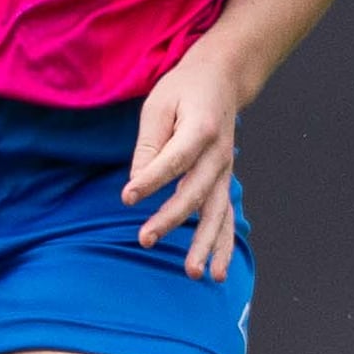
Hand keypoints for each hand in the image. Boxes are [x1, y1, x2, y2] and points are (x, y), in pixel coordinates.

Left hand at [127, 43, 248, 280]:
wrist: (222, 79)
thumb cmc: (183, 90)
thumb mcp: (158, 106)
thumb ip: (149, 146)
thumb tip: (137, 184)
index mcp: (201, 129)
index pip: (174, 160)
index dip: (151, 180)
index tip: (127, 198)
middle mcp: (219, 155)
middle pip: (195, 192)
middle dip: (171, 218)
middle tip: (145, 240)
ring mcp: (225, 171)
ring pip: (218, 213)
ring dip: (207, 245)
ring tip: (196, 274)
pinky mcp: (224, 181)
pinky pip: (226, 217)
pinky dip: (222, 245)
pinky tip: (216, 271)